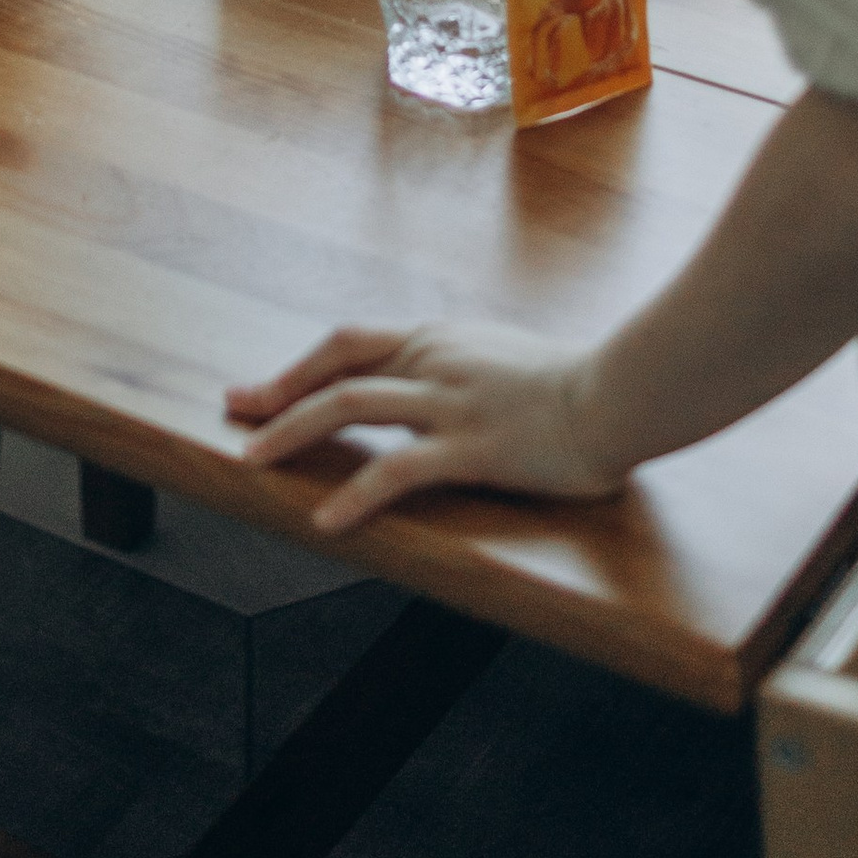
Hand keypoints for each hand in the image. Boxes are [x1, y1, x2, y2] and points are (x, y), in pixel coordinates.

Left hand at [225, 318, 625, 533]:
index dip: (299, 365)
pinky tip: (327, 520)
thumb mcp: (505, 357)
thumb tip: (438, 385)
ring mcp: (450, 400)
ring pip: (350, 404)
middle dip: (276, 388)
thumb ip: (465, 366)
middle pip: (334, 364)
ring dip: (292, 431)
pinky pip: (399, 470)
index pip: (350, 343)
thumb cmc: (581, 382)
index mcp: (439, 337)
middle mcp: (433, 359)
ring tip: (251, 462)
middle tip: (232, 410)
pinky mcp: (473, 446)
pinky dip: (356, 493)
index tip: (259, 387)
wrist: (625, 390)